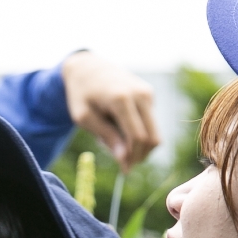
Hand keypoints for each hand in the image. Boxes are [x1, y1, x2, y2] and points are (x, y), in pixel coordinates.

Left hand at [61, 50, 159, 169]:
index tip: (124, 170)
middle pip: (152, 137)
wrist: (88, 68)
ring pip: (155, 133)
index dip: (133, 158)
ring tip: (117, 143)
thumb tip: (126, 160)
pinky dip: (139, 133)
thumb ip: (107, 137)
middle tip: (124, 165)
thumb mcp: (85, 118)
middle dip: (140, 156)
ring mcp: (147, 94)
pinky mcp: (149, 95)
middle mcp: (140, 95)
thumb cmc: (81, 94)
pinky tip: (120, 128)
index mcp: (121, 99)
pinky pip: (150, 123)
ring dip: (141, 146)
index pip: (137, 137)